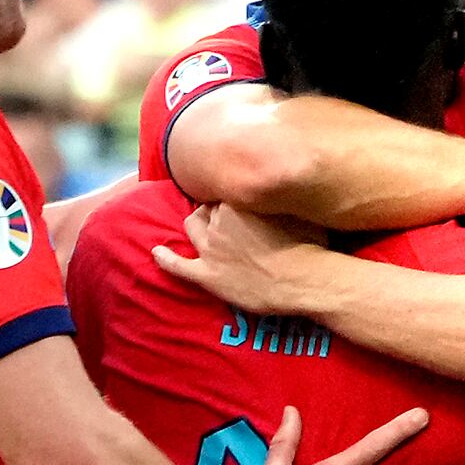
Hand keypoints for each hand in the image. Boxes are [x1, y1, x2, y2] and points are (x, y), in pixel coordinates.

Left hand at [154, 204, 323, 312]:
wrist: (306, 280)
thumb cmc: (308, 244)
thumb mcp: (296, 207)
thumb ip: (277, 194)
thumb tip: (275, 183)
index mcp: (237, 200)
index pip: (224, 192)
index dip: (230, 199)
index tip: (238, 203)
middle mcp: (219, 220)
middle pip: (206, 209)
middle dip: (213, 212)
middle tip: (226, 221)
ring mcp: (211, 249)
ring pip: (192, 228)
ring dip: (196, 226)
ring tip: (202, 229)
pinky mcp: (208, 276)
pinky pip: (178, 266)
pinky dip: (165, 259)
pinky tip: (156, 254)